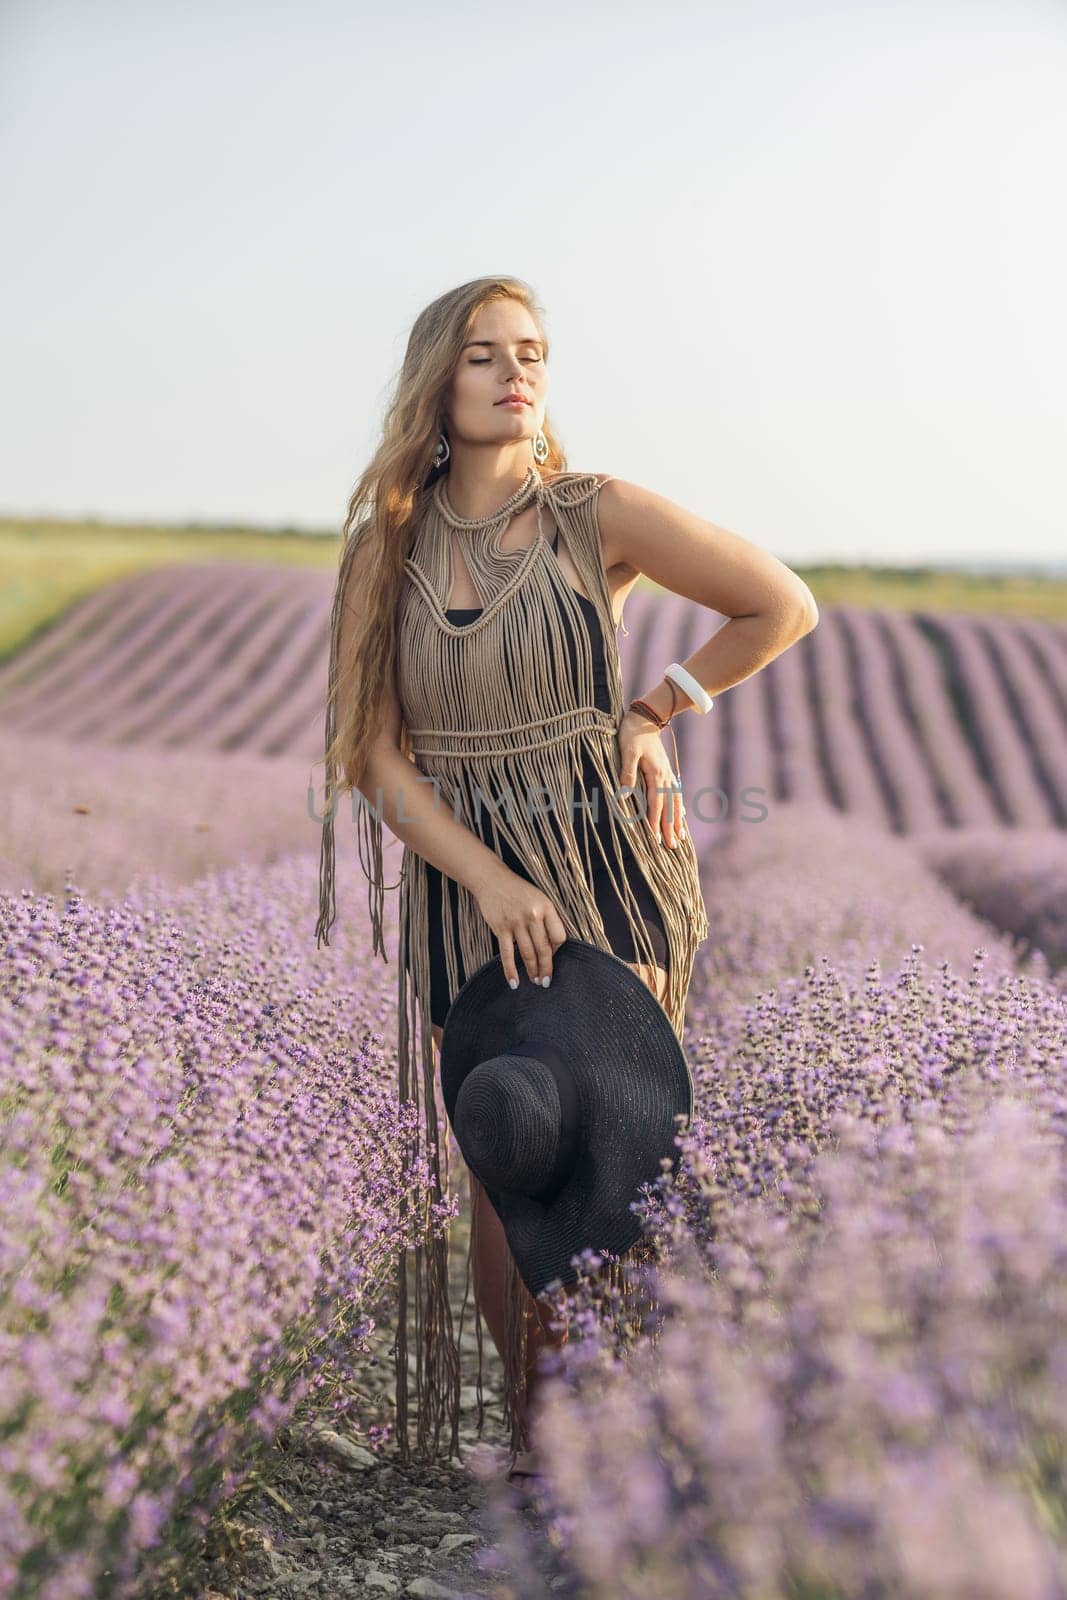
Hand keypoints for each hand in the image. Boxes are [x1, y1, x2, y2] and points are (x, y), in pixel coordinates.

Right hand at [474, 867, 568, 991]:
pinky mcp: (500, 928)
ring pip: (527, 953)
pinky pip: (507, 954)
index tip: (554, 956)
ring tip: (536, 982)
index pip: (559, 936)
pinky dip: (510, 971)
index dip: (558, 950)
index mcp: (546, 907)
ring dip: (532, 971)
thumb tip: (553, 947)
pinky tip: (514, 982)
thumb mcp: (539, 898)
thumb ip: (547, 919)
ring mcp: (516, 922)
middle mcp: (532, 915)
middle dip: (546, 968)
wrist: (492, 879)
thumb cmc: (518, 891)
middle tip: (547, 982)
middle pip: (544, 949)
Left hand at [617, 710, 684, 848]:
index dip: (655, 823)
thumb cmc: (632, 734)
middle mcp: (665, 777)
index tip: (656, 840)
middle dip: (670, 829)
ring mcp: (668, 774)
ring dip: (678, 821)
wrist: (645, 718)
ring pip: (675, 803)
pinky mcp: (666, 771)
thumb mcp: (627, 751)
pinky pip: (675, 794)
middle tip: (672, 847)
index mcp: (656, 774)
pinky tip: (681, 816)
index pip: (655, 805)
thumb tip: (625, 794)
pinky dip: (679, 807)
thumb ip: (627, 772)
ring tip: (682, 838)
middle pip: (669, 808)